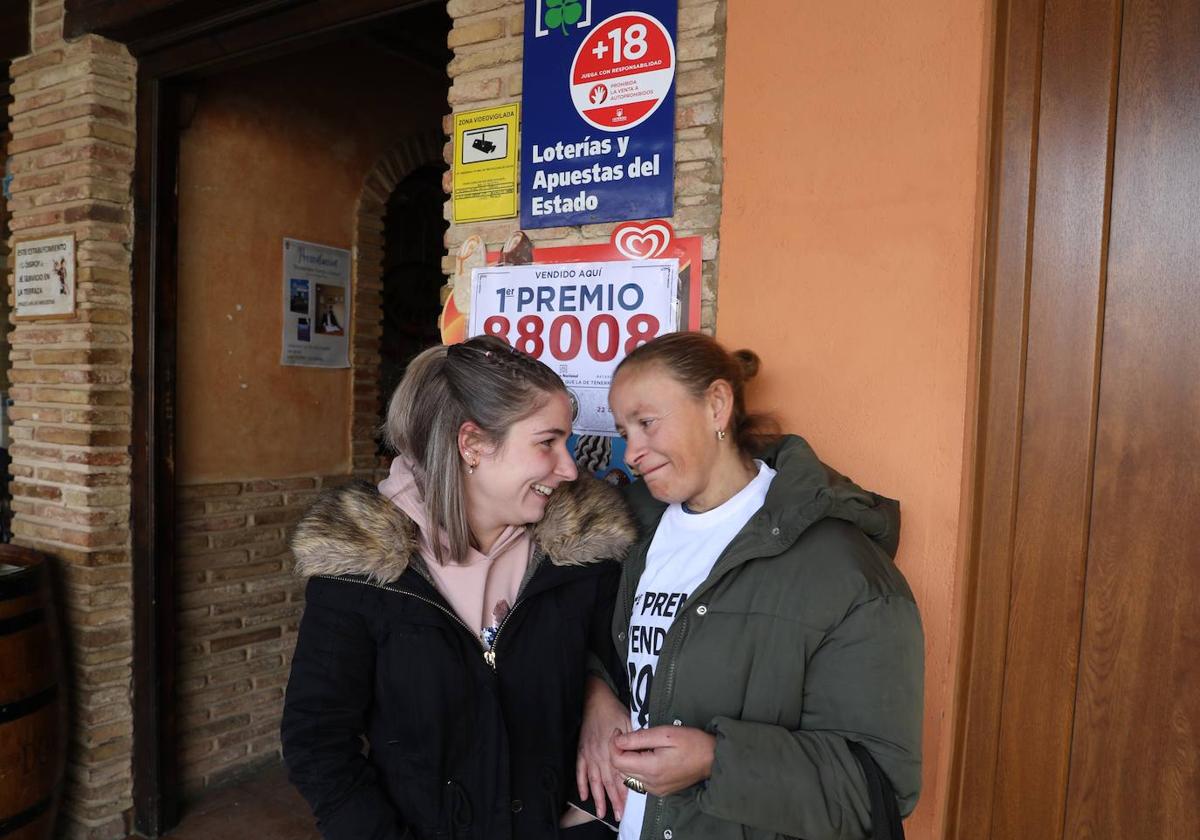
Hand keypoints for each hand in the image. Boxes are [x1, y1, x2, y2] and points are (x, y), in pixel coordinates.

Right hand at [576, 676, 630, 819]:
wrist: (595, 701)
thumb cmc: (615, 711)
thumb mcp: (630, 723)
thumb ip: (634, 741)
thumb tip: (642, 755)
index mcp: (614, 750)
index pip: (621, 775)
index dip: (624, 791)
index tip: (628, 804)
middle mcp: (601, 755)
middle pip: (608, 782)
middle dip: (613, 800)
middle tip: (618, 815)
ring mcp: (590, 755)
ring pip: (594, 781)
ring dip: (598, 797)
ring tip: (601, 812)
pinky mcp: (581, 752)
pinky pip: (580, 771)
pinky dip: (581, 784)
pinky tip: (584, 796)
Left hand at [610, 725, 715, 797]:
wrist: (713, 759)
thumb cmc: (691, 742)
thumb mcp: (665, 733)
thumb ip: (639, 738)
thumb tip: (617, 740)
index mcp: (651, 769)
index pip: (617, 761)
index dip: (613, 745)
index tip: (619, 731)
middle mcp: (650, 784)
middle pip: (621, 769)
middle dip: (619, 751)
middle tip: (628, 736)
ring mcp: (655, 790)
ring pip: (628, 776)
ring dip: (628, 760)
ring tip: (638, 745)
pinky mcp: (660, 791)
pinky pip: (640, 780)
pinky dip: (637, 768)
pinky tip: (647, 756)